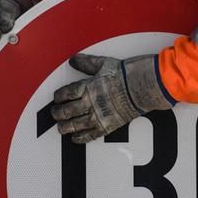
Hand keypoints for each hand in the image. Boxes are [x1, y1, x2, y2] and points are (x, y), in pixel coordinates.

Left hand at [51, 53, 173, 143]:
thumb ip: (86, 63)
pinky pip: (89, 135)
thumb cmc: (125, 74)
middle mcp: (89, 102)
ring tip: (61, 127)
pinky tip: (75, 138)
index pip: (65, 94)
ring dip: (64, 127)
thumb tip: (73, 60)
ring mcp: (97, 116)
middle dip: (58, 113)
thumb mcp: (103, 63)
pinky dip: (80, 138)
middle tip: (55, 113)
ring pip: (74, 125)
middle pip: (66, 111)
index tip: (57, 98)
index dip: (58, 97)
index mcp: (86, 87)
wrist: (142, 87)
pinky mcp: (106, 126)